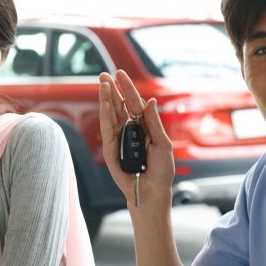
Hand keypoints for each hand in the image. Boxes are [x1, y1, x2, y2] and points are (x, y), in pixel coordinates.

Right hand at [98, 70, 175, 208]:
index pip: (133, 103)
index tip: (120, 74)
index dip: (127, 89)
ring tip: (102, 84)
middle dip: (111, 90)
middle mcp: (129, 130)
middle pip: (118, 106)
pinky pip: (107, 131)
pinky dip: (105, 117)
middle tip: (104, 75)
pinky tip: (104, 104)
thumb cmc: (161, 170)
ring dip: (106, 99)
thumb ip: (154, 122)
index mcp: (143, 126)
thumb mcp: (163, 143)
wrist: (152, 191)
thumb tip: (150, 101)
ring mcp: (118, 140)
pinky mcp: (111, 151)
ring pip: (110, 115)